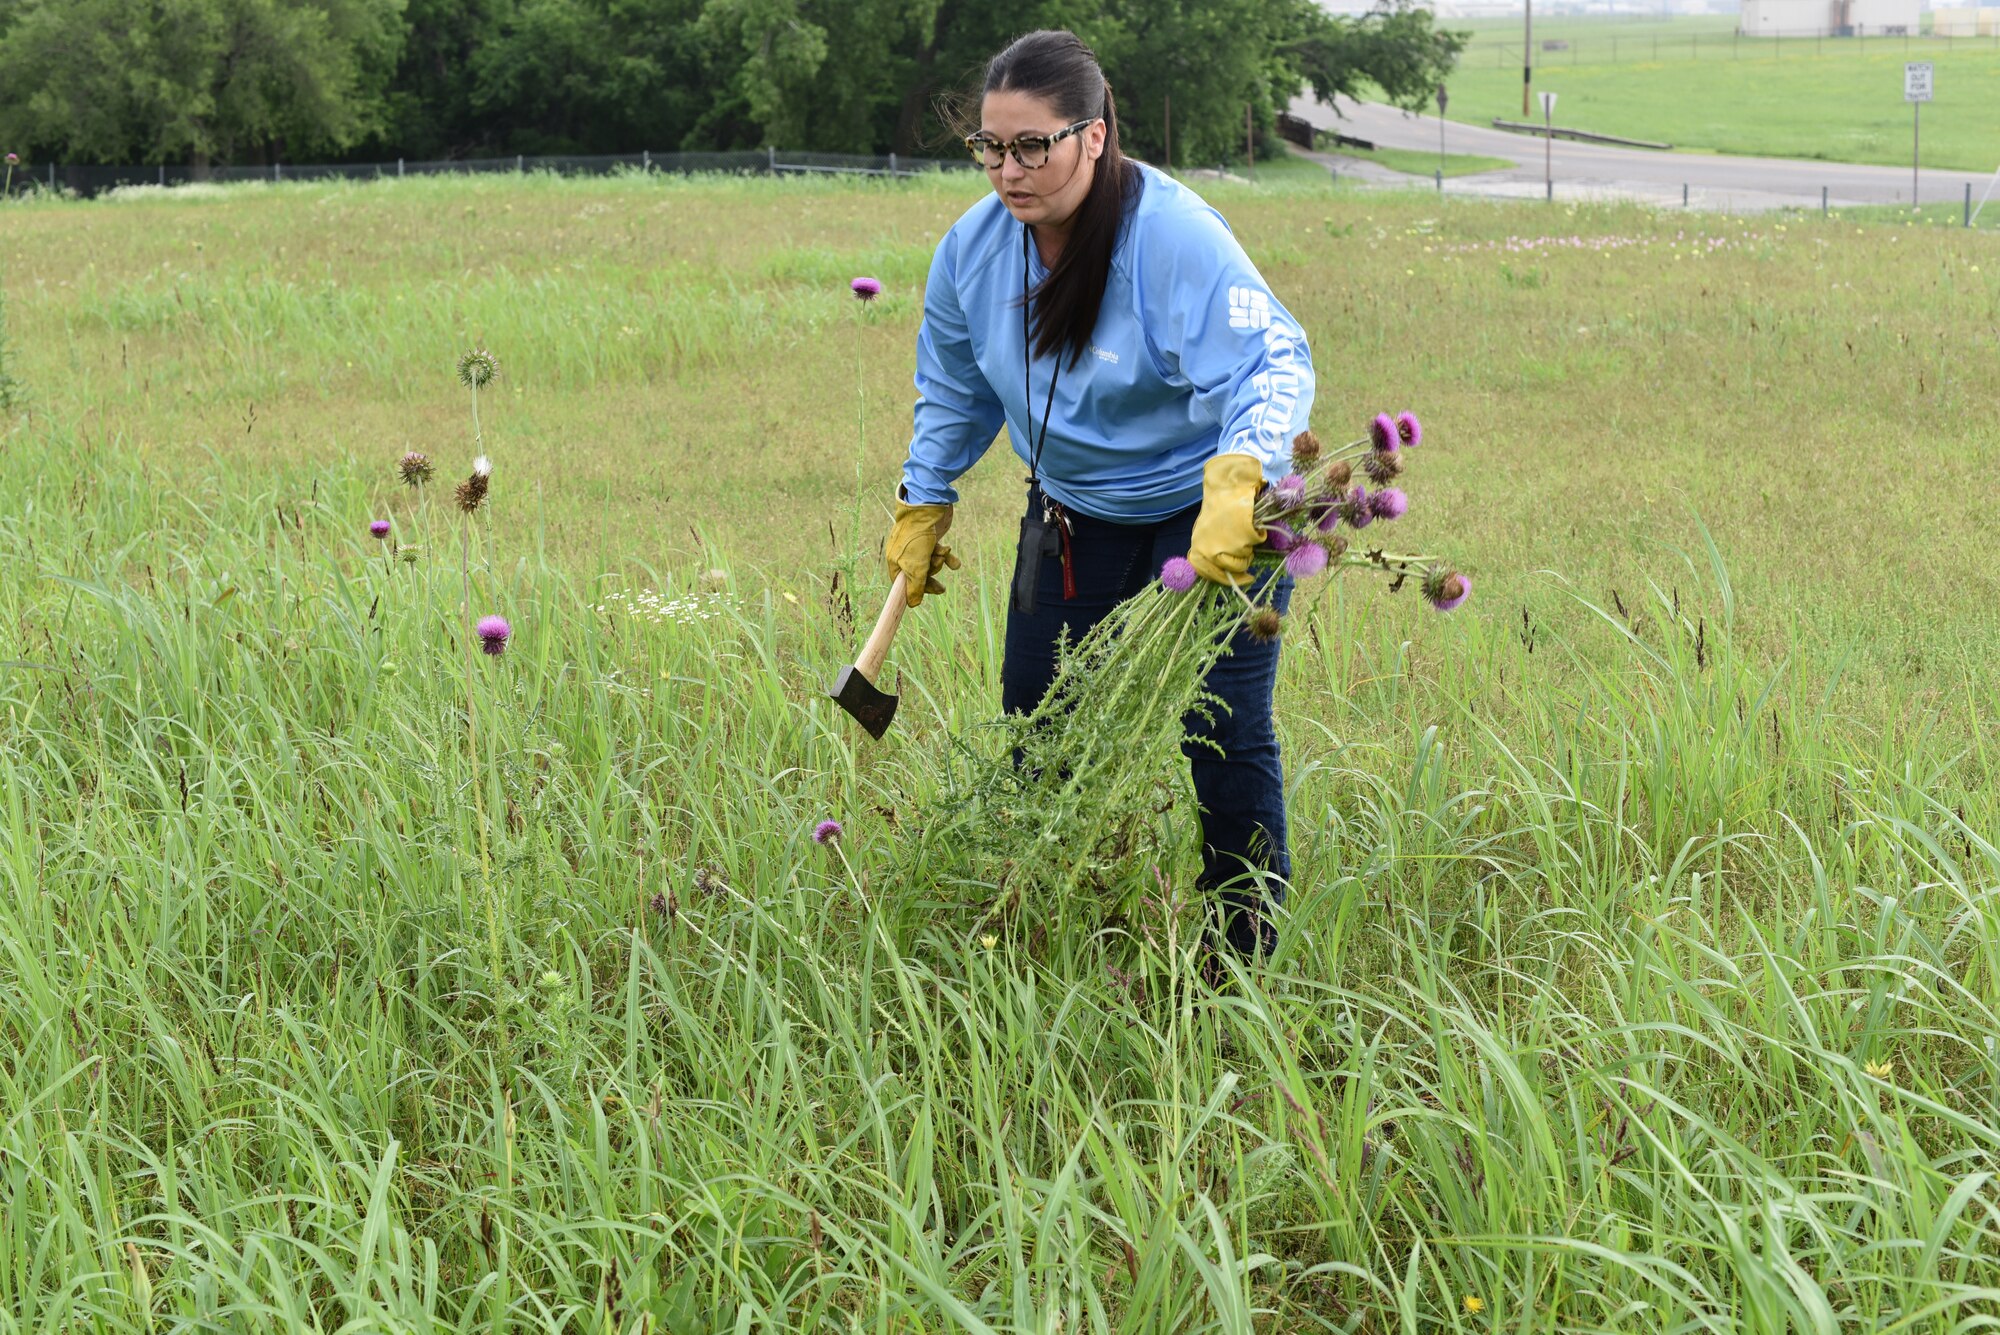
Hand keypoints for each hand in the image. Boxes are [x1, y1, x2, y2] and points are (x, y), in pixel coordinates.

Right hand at [884, 500, 960, 606]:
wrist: (928, 506)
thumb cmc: (918, 536)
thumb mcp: (916, 565)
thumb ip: (915, 586)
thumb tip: (912, 604)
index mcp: (896, 561)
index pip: (902, 584)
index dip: (913, 592)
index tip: (923, 600)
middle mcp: (905, 554)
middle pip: (918, 576)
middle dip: (931, 579)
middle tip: (941, 589)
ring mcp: (919, 546)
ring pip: (931, 564)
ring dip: (939, 563)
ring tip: (942, 555)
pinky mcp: (932, 539)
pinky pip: (940, 553)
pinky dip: (948, 557)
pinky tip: (954, 561)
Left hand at [1187, 454, 1265, 585]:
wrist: (1227, 486)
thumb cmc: (1218, 507)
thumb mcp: (1205, 532)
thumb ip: (1211, 551)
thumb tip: (1223, 570)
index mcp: (1198, 548)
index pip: (1210, 575)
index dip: (1225, 578)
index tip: (1241, 579)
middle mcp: (1210, 550)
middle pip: (1232, 569)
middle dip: (1242, 562)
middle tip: (1245, 550)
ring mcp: (1227, 545)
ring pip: (1246, 557)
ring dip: (1249, 547)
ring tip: (1245, 530)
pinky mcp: (1242, 536)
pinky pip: (1256, 542)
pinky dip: (1259, 534)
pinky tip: (1252, 523)